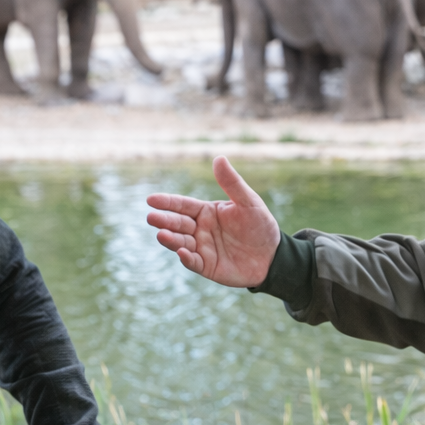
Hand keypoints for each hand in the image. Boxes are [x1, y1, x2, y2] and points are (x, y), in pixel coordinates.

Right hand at [146, 156, 280, 286]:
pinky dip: (186, 258)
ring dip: (170, 239)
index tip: (151, 200)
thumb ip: (232, 183)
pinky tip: (181, 252)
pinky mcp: (207, 267)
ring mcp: (202, 248)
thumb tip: (219, 158)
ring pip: (181, 242)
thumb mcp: (248, 202)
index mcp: (206, 212)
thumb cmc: (260, 226)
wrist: (273, 257)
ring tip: (161, 234)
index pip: (183, 205)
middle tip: (151, 217)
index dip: (167, 202)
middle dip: (164, 220)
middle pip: (178, 223)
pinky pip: (193, 262)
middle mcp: (200, 229)